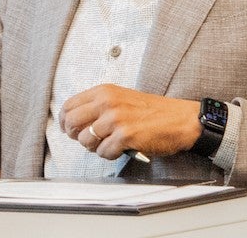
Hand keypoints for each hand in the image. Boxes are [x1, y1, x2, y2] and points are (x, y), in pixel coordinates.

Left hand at [62, 84, 201, 159]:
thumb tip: (76, 120)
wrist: (181, 119)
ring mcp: (116, 119)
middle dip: (76, 135)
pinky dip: (110, 154)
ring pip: (85, 140)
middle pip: (71, 122)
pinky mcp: (125, 136)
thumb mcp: (121, 98)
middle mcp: (107, 102)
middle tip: (87, 140)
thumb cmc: (154, 111)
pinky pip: (103, 152)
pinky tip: (120, 149)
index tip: (68, 129)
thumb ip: (99, 105)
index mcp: (104, 91)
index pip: (69, 105)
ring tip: (108, 144)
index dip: (65, 121)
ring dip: (94, 147)